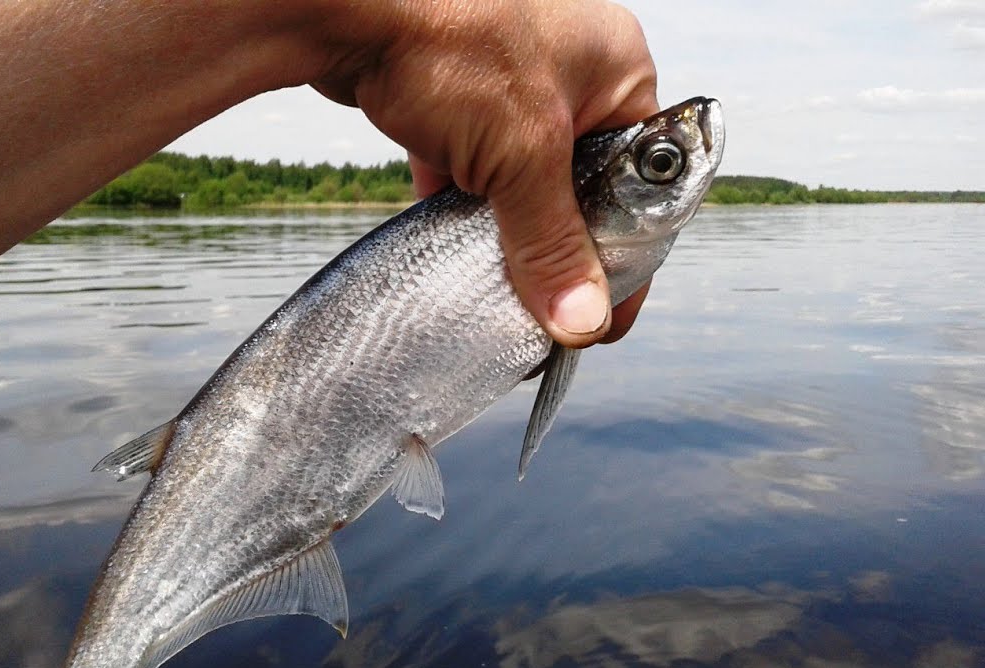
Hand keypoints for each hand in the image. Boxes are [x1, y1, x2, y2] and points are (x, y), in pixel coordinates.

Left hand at [314, 0, 658, 346]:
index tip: (606, 312)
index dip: (629, 250)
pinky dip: (462, 209)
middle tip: (550, 309)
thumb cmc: (449, 39)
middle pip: (582, 186)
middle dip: (562, 247)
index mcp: (616, 69)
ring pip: (522, 182)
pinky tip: (450, 250)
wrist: (341, 6)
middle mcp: (570, 70)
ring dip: (508, 232)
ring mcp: (509, 81)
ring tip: (500, 287)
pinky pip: (472, 169)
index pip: (643, 176)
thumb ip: (552, 242)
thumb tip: (581, 319)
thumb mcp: (521, 153)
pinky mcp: (455, 97)